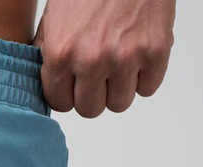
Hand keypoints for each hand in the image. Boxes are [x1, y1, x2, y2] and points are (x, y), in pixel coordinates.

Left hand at [34, 0, 175, 116]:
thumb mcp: (53, 20)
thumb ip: (47, 56)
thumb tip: (47, 88)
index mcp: (60, 54)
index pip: (60, 104)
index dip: (68, 94)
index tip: (74, 83)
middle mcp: (91, 60)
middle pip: (90, 109)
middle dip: (93, 94)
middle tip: (98, 74)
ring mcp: (125, 57)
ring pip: (119, 104)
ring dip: (118, 88)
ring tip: (118, 64)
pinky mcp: (155, 51)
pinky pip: (148, 88)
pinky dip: (144, 76)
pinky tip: (137, 56)